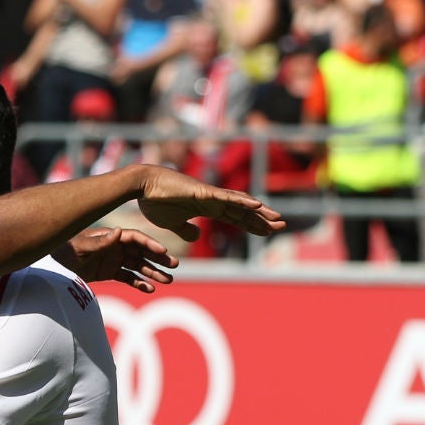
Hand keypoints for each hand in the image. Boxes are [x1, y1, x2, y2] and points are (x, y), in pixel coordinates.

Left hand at [52, 227, 176, 292]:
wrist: (54, 261)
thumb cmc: (66, 249)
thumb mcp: (81, 247)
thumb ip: (99, 242)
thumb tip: (119, 231)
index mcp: (112, 236)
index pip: (136, 238)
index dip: (150, 244)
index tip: (163, 251)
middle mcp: (116, 246)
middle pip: (142, 252)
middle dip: (158, 258)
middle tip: (175, 265)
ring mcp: (114, 259)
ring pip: (139, 266)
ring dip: (153, 272)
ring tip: (168, 280)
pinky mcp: (110, 272)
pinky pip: (128, 278)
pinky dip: (139, 283)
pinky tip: (150, 289)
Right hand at [135, 165, 284, 241]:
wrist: (142, 187)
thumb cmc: (154, 202)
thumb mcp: (173, 223)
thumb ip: (186, 229)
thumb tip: (197, 236)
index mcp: (207, 208)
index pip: (235, 217)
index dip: (251, 225)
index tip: (267, 232)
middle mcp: (213, 200)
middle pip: (243, 211)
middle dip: (262, 219)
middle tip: (282, 226)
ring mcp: (210, 195)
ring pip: (240, 204)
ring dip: (259, 212)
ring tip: (277, 218)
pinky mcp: (203, 191)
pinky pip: (227, 197)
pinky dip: (243, 200)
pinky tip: (258, 205)